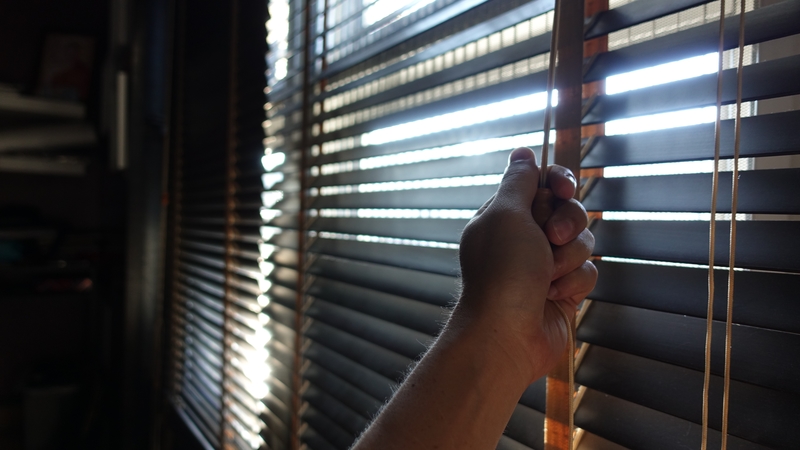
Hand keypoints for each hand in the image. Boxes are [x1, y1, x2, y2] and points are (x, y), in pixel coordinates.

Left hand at [451, 147, 595, 382]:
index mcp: (505, 215)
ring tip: (546, 276)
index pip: (543, 182)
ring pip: (582, 242)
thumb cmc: (502, 271)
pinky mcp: (564, 290)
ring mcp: (545, 264)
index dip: (559, 182)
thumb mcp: (506, 214)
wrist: (507, 333)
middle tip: (551, 238)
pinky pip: (587, 272)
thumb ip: (519, 181)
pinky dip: (572, 282)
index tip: (563, 189)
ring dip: (567, 257)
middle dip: (566, 223)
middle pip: (569, 209)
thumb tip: (522, 152)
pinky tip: (552, 296)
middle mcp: (525, 237)